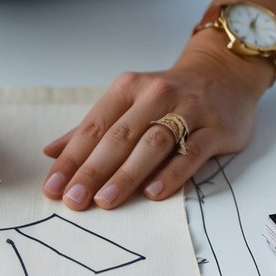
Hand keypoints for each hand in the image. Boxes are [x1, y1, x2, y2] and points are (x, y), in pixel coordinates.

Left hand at [41, 33, 273, 208]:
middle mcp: (157, 95)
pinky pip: (191, 152)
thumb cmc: (167, 97)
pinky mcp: (216, 127)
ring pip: (153, 144)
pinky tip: (153, 193)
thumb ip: (91, 129)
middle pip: (119, 137)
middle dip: (93, 171)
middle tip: (73, 201)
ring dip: (127, 175)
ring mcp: (189, 109)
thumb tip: (50, 153)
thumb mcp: (126, 102)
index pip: (94, 127)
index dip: (71, 159)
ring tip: (105, 201)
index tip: (52, 188)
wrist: (225, 73)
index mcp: (128, 88)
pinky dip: (172, 173)